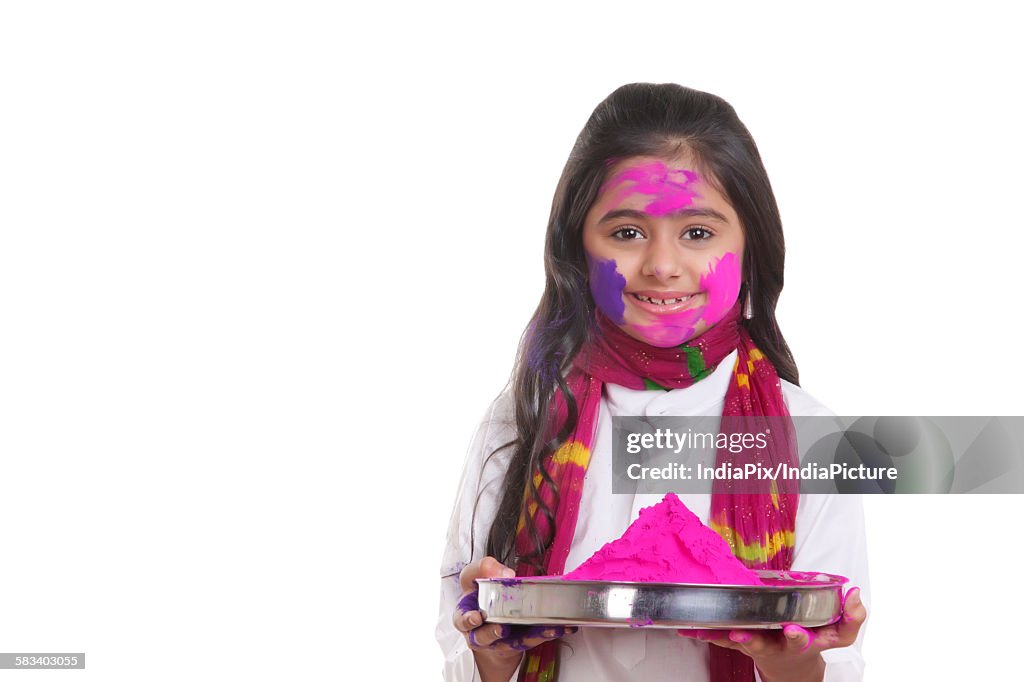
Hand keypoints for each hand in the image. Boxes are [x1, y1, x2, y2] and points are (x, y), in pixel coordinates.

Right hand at [452, 557, 577, 675]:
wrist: (489, 618)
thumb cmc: (480, 596)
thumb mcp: (475, 577)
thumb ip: (483, 569)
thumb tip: (505, 573)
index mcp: (467, 617)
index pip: (463, 621)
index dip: (468, 620)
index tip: (476, 617)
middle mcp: (482, 634)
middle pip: (486, 637)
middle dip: (494, 633)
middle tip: (502, 628)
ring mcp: (503, 642)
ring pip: (516, 642)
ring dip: (532, 635)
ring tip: (546, 628)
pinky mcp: (522, 643)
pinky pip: (535, 640)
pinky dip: (549, 633)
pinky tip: (562, 626)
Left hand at [682, 587, 866, 681]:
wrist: (793, 668)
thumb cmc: (813, 641)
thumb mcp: (837, 634)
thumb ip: (851, 616)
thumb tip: (855, 592)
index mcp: (801, 643)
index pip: (802, 639)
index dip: (797, 635)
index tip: (792, 628)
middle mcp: (775, 647)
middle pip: (764, 645)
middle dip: (753, 639)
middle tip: (742, 633)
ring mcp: (756, 646)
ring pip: (737, 642)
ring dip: (722, 636)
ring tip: (708, 628)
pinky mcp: (740, 642)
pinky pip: (720, 638)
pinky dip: (705, 633)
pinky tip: (690, 628)